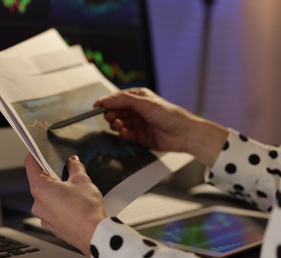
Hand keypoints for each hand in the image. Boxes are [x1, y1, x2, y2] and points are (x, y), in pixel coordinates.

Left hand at [25, 154, 106, 255]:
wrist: (94, 234)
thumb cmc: (86, 211)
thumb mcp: (82, 180)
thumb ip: (75, 167)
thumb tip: (72, 162)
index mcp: (40, 189)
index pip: (31, 165)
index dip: (36, 155)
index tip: (41, 151)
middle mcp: (38, 203)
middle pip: (40, 181)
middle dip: (53, 174)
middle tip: (68, 170)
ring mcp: (44, 216)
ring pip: (47, 196)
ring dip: (58, 190)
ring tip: (75, 189)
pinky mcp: (52, 225)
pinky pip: (52, 209)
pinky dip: (60, 203)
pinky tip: (74, 202)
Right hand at [95, 88, 227, 166]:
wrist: (183, 134)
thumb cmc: (169, 115)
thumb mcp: (145, 104)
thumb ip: (124, 101)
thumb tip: (106, 99)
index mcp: (138, 97)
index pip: (117, 98)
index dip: (106, 102)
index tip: (97, 106)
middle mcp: (136, 109)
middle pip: (115, 111)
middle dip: (111, 115)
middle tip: (112, 117)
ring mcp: (137, 123)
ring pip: (119, 123)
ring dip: (116, 125)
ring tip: (120, 126)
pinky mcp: (139, 136)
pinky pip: (125, 135)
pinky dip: (122, 134)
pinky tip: (125, 133)